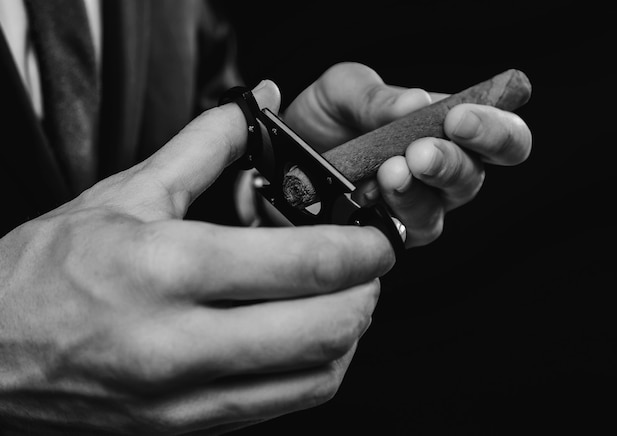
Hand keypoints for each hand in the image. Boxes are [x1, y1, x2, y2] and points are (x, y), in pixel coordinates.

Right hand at [0, 81, 394, 434]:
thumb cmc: (46, 273)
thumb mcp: (124, 194)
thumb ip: (202, 148)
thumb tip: (257, 105)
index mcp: (167, 269)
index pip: (302, 264)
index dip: (362, 250)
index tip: (379, 240)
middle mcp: (180, 342)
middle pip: (324, 328)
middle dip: (367, 293)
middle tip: (368, 266)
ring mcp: (185, 395)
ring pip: (315, 376)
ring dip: (349, 334)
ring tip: (342, 298)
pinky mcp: (187, 425)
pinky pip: (283, 403)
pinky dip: (317, 369)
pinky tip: (308, 337)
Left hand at [283, 62, 531, 246]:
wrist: (278, 159)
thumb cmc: (321, 122)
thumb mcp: (341, 92)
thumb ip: (376, 96)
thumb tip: (416, 103)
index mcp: (444, 131)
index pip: (500, 135)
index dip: (496, 130)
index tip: (461, 118)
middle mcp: (438, 174)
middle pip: (476, 177)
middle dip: (452, 163)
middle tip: (421, 151)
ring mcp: (412, 209)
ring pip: (437, 211)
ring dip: (416, 192)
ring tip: (389, 171)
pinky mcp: (384, 237)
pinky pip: (398, 235)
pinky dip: (384, 215)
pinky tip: (366, 197)